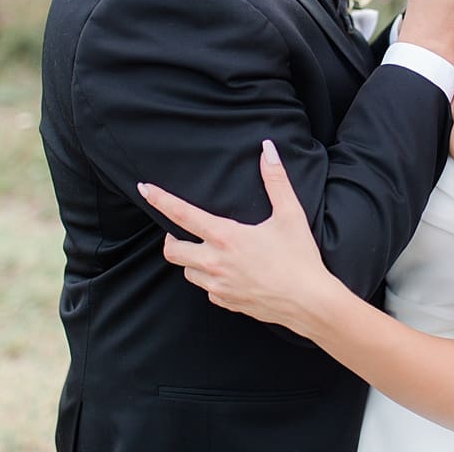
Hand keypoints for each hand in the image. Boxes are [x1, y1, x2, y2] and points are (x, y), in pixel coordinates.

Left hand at [136, 140, 336, 333]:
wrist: (309, 303)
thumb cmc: (300, 257)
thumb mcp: (289, 214)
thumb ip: (275, 180)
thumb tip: (267, 149)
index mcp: (225, 236)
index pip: (182, 214)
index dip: (160, 199)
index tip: (144, 188)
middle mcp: (215, 262)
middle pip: (172, 251)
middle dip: (171, 239)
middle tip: (182, 232)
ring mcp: (218, 286)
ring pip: (187, 272)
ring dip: (192, 260)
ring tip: (209, 252)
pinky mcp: (227, 302)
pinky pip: (208, 289)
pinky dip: (211, 280)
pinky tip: (230, 274)